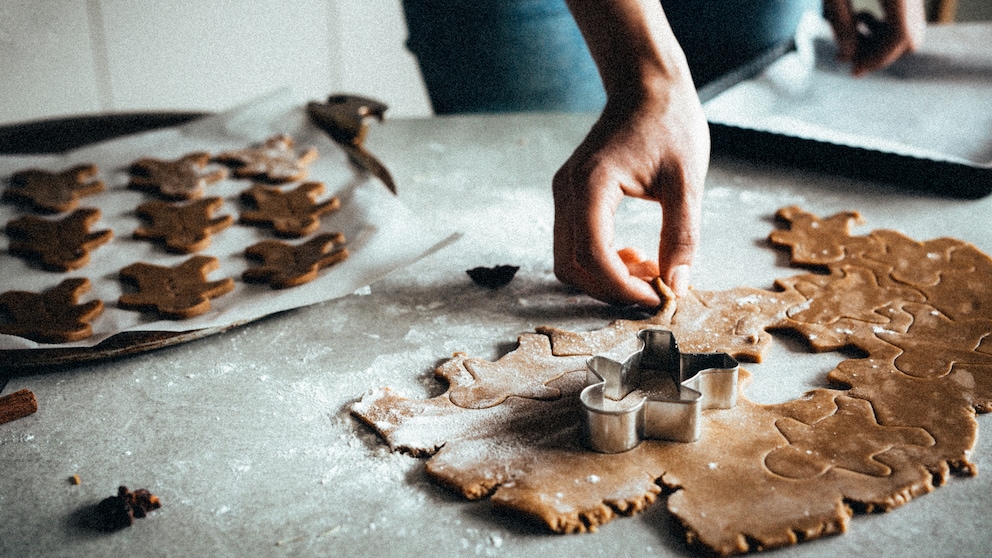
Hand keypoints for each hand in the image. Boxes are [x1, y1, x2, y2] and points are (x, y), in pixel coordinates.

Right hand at [552, 80, 707, 306]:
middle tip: (655, 289)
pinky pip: (575, 244)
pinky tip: (635, 254)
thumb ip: (682, 236)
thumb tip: (676, 285)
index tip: (657, 296)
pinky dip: (601, 262)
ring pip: (569, 260)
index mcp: (592, 184)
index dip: (622, 286)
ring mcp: (564, 194)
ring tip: (648, 269)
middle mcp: (567, 191)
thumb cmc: (670, 123)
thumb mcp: (687, 182)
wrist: (647, 87)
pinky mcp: (570, 197)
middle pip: (572, 265)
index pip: (592, 255)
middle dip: (612, 288)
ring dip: (605, 278)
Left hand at [824, 0, 925, 75]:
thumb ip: (840, 22)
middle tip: (847, 57)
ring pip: (911, 28)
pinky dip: (884, 26)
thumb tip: (847, 58)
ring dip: (880, 41)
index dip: (878, 59)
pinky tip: (859, 17)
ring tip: (851, 30)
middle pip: (911, 36)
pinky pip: (906, 16)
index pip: (901, 35)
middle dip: (879, 54)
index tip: (854, 71)